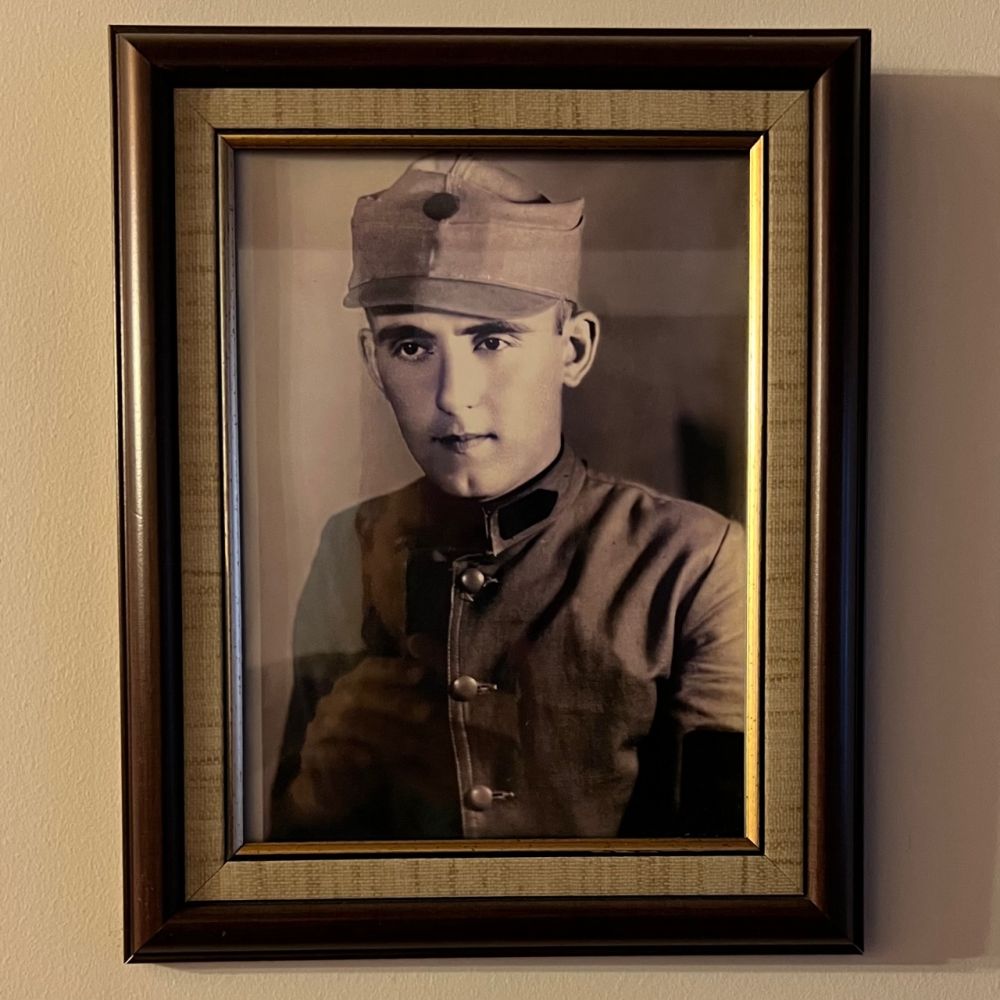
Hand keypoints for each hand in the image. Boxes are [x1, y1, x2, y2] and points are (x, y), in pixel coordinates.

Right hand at [283, 636, 454, 830]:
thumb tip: (431, 669)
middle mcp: (332, 701)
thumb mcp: (394, 723)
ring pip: (345, 722)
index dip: (394, 669)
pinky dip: (351, 753)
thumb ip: (410, 699)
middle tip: (427, 713)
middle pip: (359, 693)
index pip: (369, 668)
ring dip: (380, 732)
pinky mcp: (311, 756)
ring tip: (411, 744)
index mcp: (351, 685)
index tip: (422, 673)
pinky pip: (329, 751)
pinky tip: (372, 759)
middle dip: (395, 702)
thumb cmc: (372, 746)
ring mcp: (318, 728)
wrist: (337, 786)